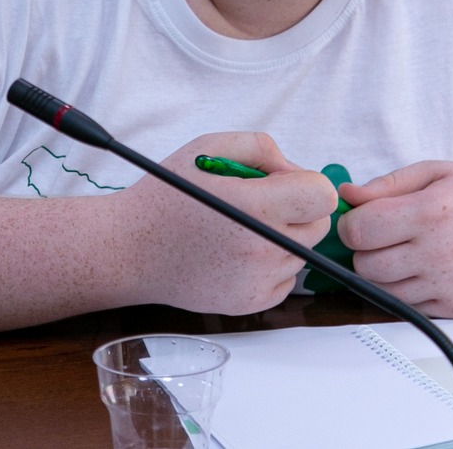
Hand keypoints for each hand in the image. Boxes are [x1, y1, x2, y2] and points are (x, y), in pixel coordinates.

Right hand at [113, 133, 337, 314]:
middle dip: (298, 209)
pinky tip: (239, 252)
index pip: (323, 196)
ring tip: (242, 228)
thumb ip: (262, 149)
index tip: (281, 184)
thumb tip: (296, 171)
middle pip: (318, 225)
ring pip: (303, 253)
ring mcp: (257, 281)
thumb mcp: (208, 148)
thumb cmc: (167, 196)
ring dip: (285, 237)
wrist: (130, 250)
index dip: (306, 183)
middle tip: (260, 203)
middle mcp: (262, 248)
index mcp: (255, 207)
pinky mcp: (250, 304)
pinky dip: (272, 265)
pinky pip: (286, 279)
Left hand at [336, 160, 452, 317]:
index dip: (351, 224)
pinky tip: (425, 268)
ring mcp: (446, 284)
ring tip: (405, 251)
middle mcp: (436, 251)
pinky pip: (407, 306)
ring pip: (382, 289)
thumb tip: (348, 194)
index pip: (359, 230)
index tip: (361, 218)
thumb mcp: (438, 172)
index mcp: (429, 211)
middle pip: (365, 264)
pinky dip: (406, 290)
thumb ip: (388, 184)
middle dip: (365, 249)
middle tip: (383, 236)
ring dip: (383, 272)